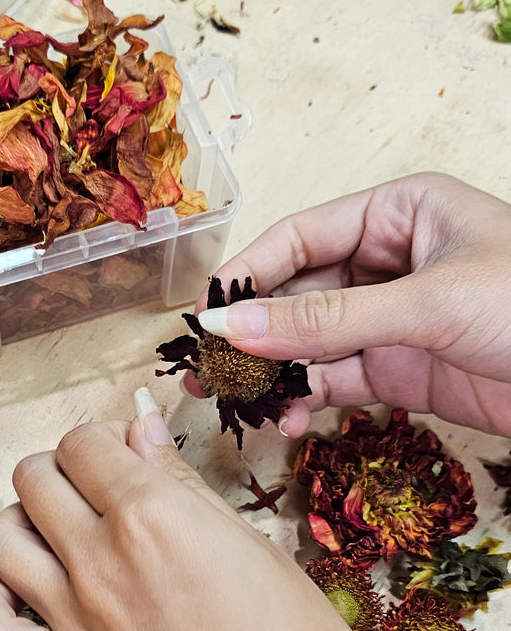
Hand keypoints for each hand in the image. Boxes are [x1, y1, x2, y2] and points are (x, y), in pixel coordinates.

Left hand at [0, 410, 408, 630]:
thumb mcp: (266, 559)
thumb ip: (189, 493)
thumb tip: (145, 435)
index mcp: (156, 517)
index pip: (86, 442)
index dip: (104, 442)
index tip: (128, 460)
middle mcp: (100, 560)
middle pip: (33, 478)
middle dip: (60, 473)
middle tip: (98, 497)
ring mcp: (74, 626)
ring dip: (18, 523)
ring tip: (59, 540)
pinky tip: (12, 596)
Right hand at [192, 172, 510, 437]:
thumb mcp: (427, 304)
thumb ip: (326, 319)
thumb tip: (233, 329)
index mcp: (399, 213)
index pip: (299, 237)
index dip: (247, 277)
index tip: (203, 318)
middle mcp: (390, 262)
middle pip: (298, 292)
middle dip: (254, 334)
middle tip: (207, 372)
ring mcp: (394, 320)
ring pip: (312, 343)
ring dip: (276, 373)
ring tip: (241, 403)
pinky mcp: (403, 370)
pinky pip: (338, 379)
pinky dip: (309, 398)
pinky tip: (289, 416)